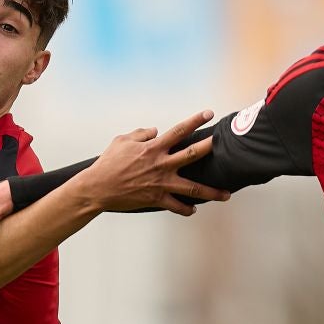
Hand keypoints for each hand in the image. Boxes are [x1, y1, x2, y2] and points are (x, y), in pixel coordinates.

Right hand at [79, 109, 231, 213]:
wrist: (98, 188)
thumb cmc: (108, 163)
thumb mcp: (122, 140)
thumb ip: (141, 133)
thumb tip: (156, 131)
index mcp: (153, 148)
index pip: (179, 130)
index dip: (195, 120)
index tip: (209, 114)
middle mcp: (161, 164)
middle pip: (193, 154)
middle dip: (210, 148)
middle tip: (223, 145)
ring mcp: (161, 183)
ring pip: (192, 188)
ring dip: (211, 191)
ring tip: (226, 195)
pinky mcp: (156, 199)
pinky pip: (176, 205)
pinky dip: (185, 208)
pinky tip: (193, 209)